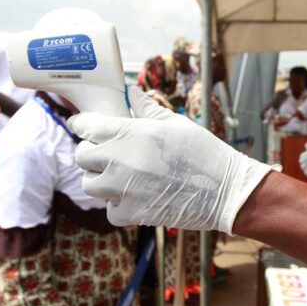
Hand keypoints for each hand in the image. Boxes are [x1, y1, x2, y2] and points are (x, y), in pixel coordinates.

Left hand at [71, 94, 271, 233]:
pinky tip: (133, 197)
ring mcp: (122, 189)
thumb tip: (130, 92)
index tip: (84, 126)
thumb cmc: (203, 152)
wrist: (225, 190)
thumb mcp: (175, 123)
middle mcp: (119, 160)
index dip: (82, 124)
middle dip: (90, 152)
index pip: (86, 126)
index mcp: (129, 133)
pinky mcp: (131, 213)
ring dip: (100, 180)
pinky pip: (109, 210)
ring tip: (119, 176)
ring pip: (90, 185)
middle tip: (106, 153)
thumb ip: (146, 108)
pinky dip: (117, 205)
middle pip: (81, 156)